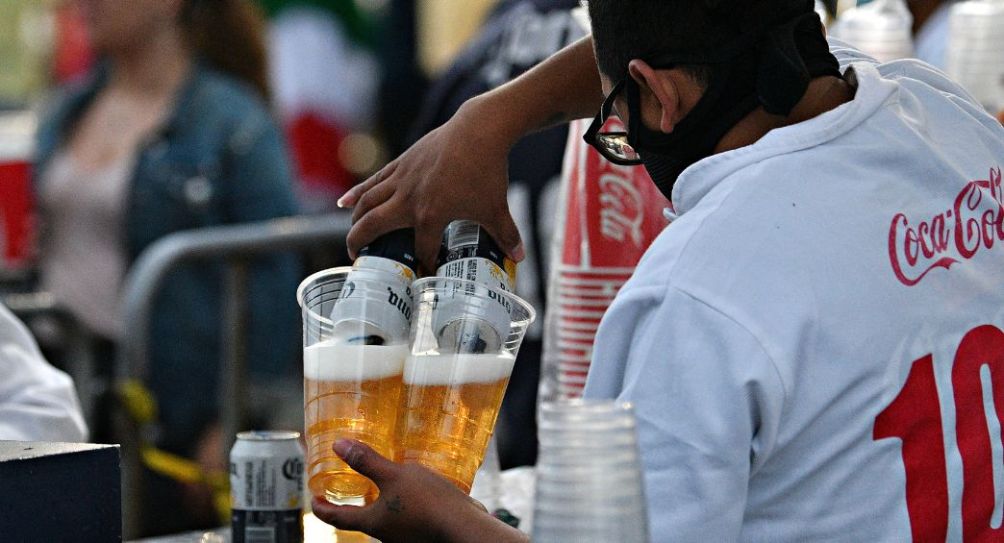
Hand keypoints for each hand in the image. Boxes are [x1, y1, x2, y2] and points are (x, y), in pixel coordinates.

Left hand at [311, 439, 527, 542]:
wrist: (466, 529)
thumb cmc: (429, 503)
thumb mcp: (395, 475)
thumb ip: (367, 462)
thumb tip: (339, 447)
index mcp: (373, 523)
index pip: (337, 518)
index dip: (322, 508)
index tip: (315, 500)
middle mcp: (386, 535)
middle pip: (364, 519)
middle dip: (357, 503)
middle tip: (353, 486)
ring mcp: (406, 537)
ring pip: (389, 519)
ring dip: (386, 502)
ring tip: (391, 481)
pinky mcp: (425, 533)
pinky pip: (410, 518)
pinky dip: (407, 505)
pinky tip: (420, 490)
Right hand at [338, 100, 524, 272]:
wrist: (479, 130)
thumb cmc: (486, 171)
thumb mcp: (496, 208)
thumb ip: (506, 235)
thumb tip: (518, 257)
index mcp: (430, 215)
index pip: (421, 249)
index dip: (424, 264)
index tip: (427, 271)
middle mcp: (408, 199)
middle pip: (373, 226)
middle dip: (360, 244)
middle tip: (357, 259)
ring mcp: (402, 179)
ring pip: (367, 202)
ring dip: (355, 221)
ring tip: (352, 237)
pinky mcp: (401, 163)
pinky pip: (373, 181)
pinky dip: (357, 193)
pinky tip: (344, 202)